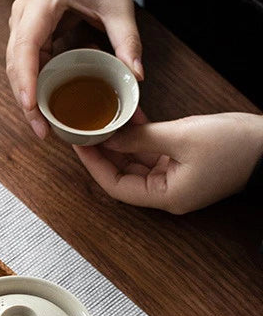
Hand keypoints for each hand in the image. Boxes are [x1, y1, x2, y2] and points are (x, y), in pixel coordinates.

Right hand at [7, 0, 141, 137]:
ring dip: (28, 98)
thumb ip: (127, 39)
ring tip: (43, 127)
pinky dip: (34, 86)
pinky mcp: (26, 34)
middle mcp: (22, 14)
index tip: (31, 106)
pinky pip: (25, 65)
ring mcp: (21, 24)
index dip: (26, 79)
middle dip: (26, 100)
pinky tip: (45, 108)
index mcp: (42, 2)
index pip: (25, 46)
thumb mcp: (119, 2)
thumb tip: (137, 76)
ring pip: (15, 69)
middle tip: (42, 131)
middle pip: (14, 64)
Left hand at [74, 112, 262, 213]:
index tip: (78, 143)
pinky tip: (128, 118)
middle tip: (84, 130)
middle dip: (103, 153)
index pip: (114, 185)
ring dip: (121, 143)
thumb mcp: (182, 136)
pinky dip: (141, 138)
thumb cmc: (237, 145)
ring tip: (101, 122)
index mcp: (165, 196)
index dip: (93, 164)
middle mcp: (167, 193)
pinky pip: (153, 153)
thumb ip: (140, 138)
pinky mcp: (185, 165)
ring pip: (136, 162)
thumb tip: (108, 138)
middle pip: (122, 175)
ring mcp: (176, 179)